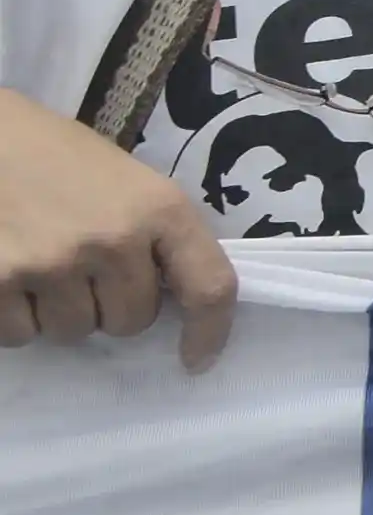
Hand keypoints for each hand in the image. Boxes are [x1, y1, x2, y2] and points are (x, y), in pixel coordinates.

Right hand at [0, 91, 235, 368]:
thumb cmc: (57, 155)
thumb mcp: (127, 181)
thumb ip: (154, 235)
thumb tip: (175, 300)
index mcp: (160, 208)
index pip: (209, 286)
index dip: (210, 332)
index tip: (195, 359)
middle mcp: (113, 239)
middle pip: (131, 322)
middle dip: (110, 306)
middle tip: (85, 269)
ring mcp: (52, 263)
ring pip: (73, 332)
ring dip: (59, 313)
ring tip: (42, 264)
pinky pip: (19, 335)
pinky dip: (14, 316)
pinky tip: (8, 273)